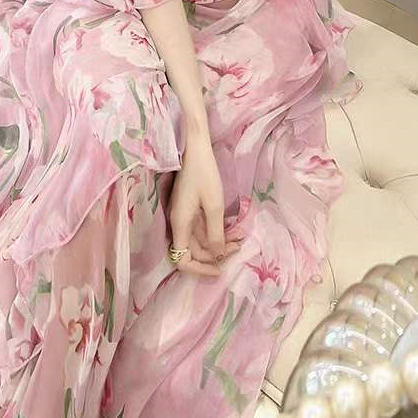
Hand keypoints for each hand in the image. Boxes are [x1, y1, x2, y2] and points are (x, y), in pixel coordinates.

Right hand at [167, 132, 240, 276]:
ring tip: (239, 239)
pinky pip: (200, 228)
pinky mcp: (189, 209)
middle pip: (193, 252)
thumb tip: (217, 257)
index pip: (182, 260)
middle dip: (215, 256)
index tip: (220, 269)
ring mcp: (183, 216)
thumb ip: (215, 234)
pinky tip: (231, 228)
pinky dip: (215, 232)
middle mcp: (178, 223)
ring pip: (198, 241)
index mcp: (180, 224)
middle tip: (238, 249)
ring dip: (217, 243)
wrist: (194, 148)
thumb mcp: (214, 205)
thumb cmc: (204, 174)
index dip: (199, 269)